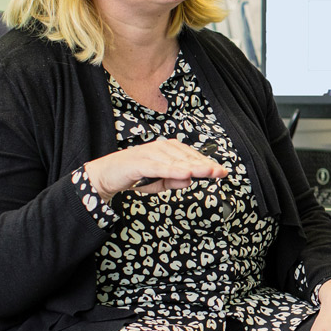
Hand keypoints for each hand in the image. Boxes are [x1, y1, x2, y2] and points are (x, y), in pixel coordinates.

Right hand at [82, 138, 228, 200]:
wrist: (107, 175)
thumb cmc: (136, 176)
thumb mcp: (160, 182)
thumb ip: (175, 180)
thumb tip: (190, 179)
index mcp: (168, 150)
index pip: (192, 157)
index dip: (207, 164)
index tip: (222, 171)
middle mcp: (161, 148)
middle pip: (188, 158)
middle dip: (206, 166)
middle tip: (221, 172)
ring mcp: (150, 154)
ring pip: (176, 162)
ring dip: (193, 167)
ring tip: (209, 172)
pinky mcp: (139, 163)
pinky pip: (159, 167)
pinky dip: (173, 170)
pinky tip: (186, 174)